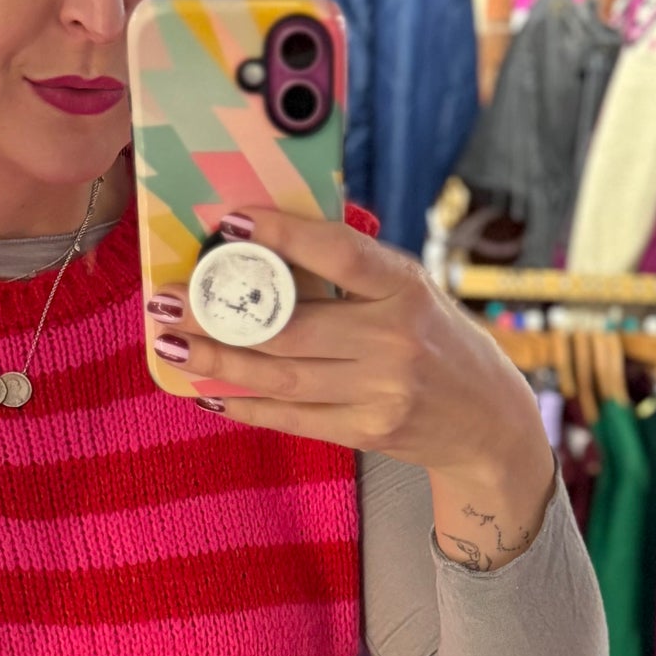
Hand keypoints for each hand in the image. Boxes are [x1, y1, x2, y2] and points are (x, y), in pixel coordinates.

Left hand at [150, 204, 557, 571]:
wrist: (489, 422)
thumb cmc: (440, 342)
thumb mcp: (412, 294)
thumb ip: (356, 275)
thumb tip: (270, 248)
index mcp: (406, 289)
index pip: (337, 254)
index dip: (282, 236)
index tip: (231, 223)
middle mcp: (394, 341)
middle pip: (290, 325)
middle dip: (218, 312)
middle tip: (166, 300)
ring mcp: (380, 392)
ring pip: (281, 375)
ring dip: (216, 359)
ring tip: (170, 344)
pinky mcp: (367, 432)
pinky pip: (292, 417)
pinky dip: (246, 403)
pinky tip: (208, 389)